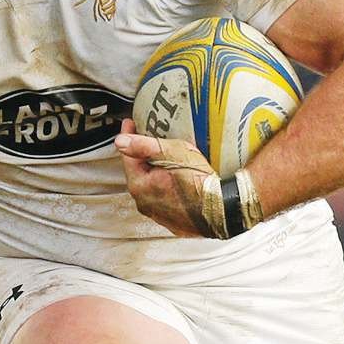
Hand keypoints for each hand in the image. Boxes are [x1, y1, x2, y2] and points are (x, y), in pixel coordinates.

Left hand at [114, 118, 216, 237]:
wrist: (222, 209)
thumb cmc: (198, 182)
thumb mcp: (170, 153)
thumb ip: (143, 146)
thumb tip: (121, 141)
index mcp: (139, 186)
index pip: (128, 156)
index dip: (130, 137)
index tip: (130, 124)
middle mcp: (145, 203)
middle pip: (140, 172)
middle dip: (144, 155)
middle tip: (152, 140)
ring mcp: (159, 213)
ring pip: (153, 186)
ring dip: (158, 173)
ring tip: (169, 159)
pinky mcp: (174, 220)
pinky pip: (167, 198)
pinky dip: (169, 187)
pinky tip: (180, 179)